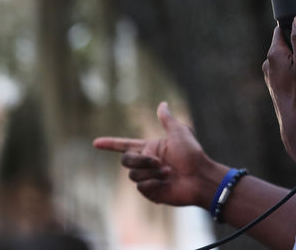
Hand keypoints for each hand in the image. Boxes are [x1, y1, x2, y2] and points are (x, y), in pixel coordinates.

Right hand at [93, 102, 212, 206]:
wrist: (200, 178)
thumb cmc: (193, 154)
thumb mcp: (179, 133)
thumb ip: (167, 120)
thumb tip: (162, 104)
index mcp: (151, 149)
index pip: (125, 146)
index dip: (110, 144)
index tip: (96, 142)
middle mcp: (147, 163)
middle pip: (126, 160)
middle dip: (141, 160)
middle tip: (160, 163)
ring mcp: (147, 178)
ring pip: (133, 174)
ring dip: (151, 172)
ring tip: (169, 174)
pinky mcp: (150, 192)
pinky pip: (141, 186)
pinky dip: (153, 183)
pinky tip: (166, 184)